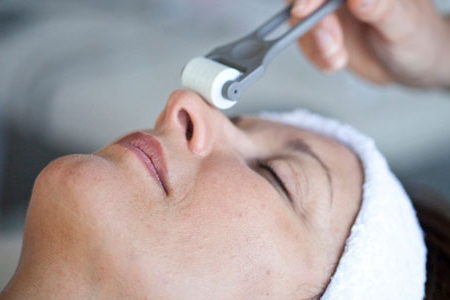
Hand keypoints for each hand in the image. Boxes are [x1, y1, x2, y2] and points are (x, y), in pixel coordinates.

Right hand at [290, 0, 449, 87]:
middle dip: (313, 25)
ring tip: (338, 57)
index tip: (303, 11)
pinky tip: (335, 61)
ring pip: (300, 21)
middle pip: (306, 1)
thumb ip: (381, 8)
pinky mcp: (325, 32)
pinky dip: (315, 57)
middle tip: (332, 44)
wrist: (414, 66)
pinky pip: (304, 41)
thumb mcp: (404, 26)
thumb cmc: (419, 41)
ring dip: (314, 45)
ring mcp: (333, 12)